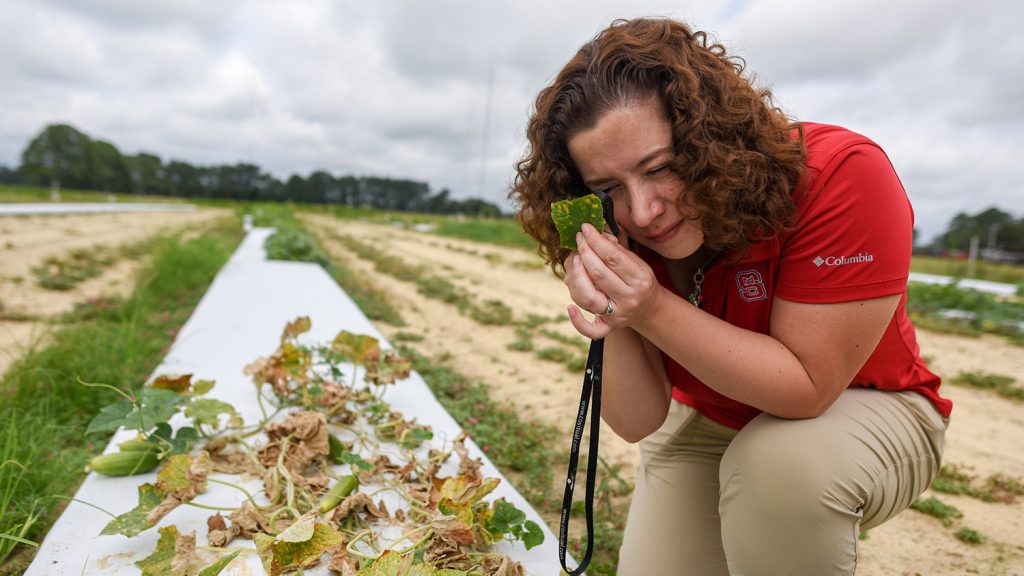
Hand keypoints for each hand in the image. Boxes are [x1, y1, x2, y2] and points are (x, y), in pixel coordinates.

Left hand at [563, 223, 658, 338]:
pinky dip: (578, 321)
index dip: (596, 240)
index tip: (585, 228)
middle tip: (578, 239)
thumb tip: (594, 234)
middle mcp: (629, 298)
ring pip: (590, 298)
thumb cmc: (638, 279)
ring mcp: (618, 315)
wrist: (648, 308)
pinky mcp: (609, 328)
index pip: (613, 257)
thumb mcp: (636, 262)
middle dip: (584, 253)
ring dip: (577, 277)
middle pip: (599, 274)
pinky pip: (591, 330)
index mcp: (640, 279)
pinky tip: (569, 307)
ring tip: (575, 261)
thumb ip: (616, 249)